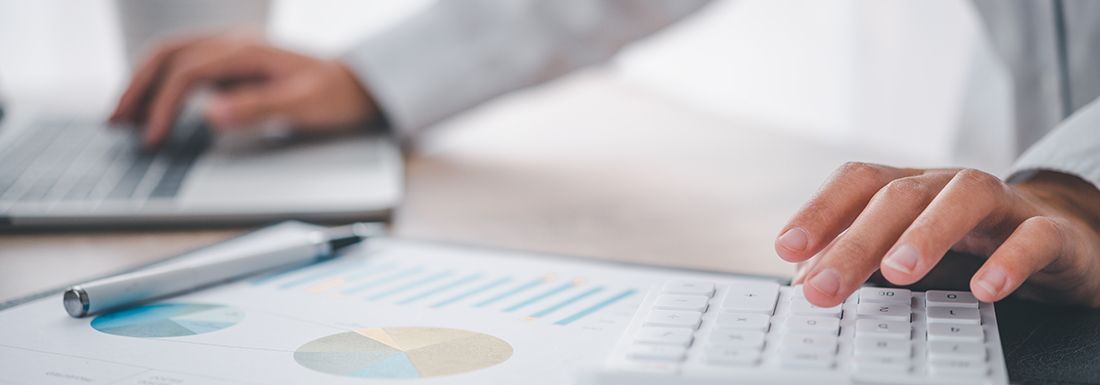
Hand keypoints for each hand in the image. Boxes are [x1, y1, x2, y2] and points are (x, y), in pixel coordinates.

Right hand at [110, 33, 378, 148]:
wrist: (361, 84)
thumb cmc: (337, 95)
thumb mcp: (303, 106)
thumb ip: (258, 108)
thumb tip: (210, 114)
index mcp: (247, 52)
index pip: (187, 73)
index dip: (163, 105)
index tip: (152, 138)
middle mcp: (235, 45)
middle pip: (169, 56)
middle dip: (137, 88)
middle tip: (114, 124)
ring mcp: (233, 52)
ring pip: (173, 57)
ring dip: (143, 83)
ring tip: (121, 117)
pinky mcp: (235, 65)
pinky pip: (187, 66)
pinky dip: (162, 83)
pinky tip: (154, 108)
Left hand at [776, 162, 1099, 306]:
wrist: (1065, 239)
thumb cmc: (973, 244)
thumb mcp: (911, 250)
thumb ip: (861, 258)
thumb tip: (803, 277)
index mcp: (911, 188)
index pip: (858, 183)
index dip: (820, 210)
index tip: (787, 248)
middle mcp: (949, 185)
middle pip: (898, 196)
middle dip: (856, 240)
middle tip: (825, 286)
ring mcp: (1002, 204)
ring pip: (963, 198)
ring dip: (926, 234)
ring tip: (898, 272)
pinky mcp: (1051, 231)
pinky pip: (1034, 236)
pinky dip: (1010, 260)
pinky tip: (986, 289)